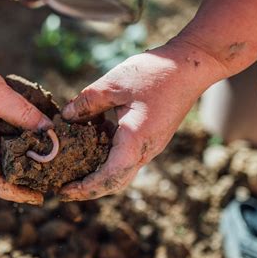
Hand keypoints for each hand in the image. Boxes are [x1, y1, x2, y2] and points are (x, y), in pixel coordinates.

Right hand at [0, 44, 52, 204]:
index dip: (14, 193)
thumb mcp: (0, 94)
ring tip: (43, 173)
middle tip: (46, 186)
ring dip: (18, 171)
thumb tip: (50, 132)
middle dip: (19, 185)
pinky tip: (32, 153)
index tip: (36, 197)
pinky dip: (14, 155)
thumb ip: (25, 115)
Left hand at [59, 45, 219, 200]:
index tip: (65, 191)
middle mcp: (145, 151)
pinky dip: (106, 156)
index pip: (108, 178)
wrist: (191, 66)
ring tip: (73, 168)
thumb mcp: (113, 84)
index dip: (85, 188)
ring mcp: (150, 146)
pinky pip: (126, 156)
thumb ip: (87, 103)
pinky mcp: (150, 138)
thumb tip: (65, 117)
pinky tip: (92, 138)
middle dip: (89, 189)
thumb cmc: (155, 74)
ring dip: (97, 173)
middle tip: (65, 188)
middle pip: (115, 183)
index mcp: (135, 142)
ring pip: (121, 171)